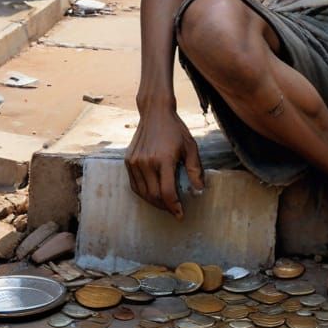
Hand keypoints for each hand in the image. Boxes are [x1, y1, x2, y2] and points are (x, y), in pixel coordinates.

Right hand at [125, 103, 204, 217]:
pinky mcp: (128, 161)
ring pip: (143, 193)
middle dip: (166, 207)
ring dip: (154, 202)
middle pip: (154, 195)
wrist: (155, 113)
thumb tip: (199, 191)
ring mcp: (135, 162)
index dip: (175, 207)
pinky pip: (134, 185)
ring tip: (165, 205)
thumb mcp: (191, 147)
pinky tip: (153, 194)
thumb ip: (195, 170)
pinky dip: (143, 193)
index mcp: (164, 159)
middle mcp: (147, 162)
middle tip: (175, 211)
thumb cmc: (176, 130)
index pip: (167, 192)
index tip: (181, 214)